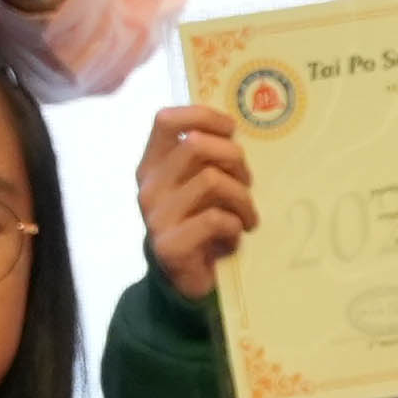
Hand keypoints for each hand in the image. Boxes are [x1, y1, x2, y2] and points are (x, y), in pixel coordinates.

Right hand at [138, 107, 255, 298]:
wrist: (183, 281)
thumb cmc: (199, 225)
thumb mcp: (199, 187)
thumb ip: (207, 160)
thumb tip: (236, 131)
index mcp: (152, 165)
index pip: (166, 121)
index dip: (203, 116)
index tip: (232, 129)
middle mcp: (149, 186)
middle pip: (196, 145)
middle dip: (234, 159)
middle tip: (248, 181)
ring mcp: (155, 216)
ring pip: (211, 180)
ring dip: (242, 197)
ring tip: (248, 214)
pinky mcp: (169, 245)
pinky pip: (215, 219)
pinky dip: (236, 225)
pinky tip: (237, 234)